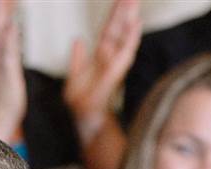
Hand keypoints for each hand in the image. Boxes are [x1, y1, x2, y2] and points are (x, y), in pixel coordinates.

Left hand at [62, 0, 139, 145]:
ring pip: (124, 35)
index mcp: (100, 54)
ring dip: (130, 18)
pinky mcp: (116, 70)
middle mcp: (109, 55)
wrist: (83, 115)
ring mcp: (114, 62)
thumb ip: (77, 58)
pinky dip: (131, 37)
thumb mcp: (74, 75)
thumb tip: (78, 40)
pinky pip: (125, 51)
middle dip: (125, 10)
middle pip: (119, 27)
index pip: (109, 28)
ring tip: (135, 1)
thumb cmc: (80, 99)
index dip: (114, 13)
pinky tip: (136, 23)